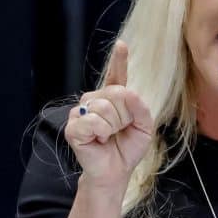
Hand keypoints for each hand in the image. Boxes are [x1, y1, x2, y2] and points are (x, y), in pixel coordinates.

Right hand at [64, 40, 154, 188]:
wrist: (115, 171)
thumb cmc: (127, 149)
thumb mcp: (144, 128)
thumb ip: (142, 109)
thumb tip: (130, 93)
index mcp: (113, 98)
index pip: (116, 75)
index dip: (118, 60)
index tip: (121, 45)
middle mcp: (95, 100)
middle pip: (116, 94)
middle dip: (125, 116)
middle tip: (119, 131)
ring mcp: (81, 112)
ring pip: (105, 107)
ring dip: (113, 126)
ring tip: (108, 136)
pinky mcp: (72, 126)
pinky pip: (92, 121)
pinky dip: (101, 132)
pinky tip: (99, 140)